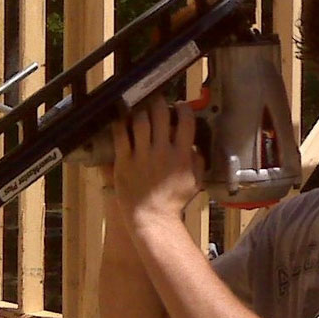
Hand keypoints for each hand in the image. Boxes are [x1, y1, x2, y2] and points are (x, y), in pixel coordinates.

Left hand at [110, 95, 204, 227]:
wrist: (152, 218)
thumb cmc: (174, 202)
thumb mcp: (195, 182)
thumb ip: (197, 161)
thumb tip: (195, 144)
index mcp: (181, 155)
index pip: (185, 121)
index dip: (183, 108)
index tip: (179, 105)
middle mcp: (162, 151)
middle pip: (160, 115)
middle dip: (159, 102)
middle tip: (156, 99)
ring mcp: (141, 155)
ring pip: (140, 120)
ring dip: (141, 109)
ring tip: (140, 107)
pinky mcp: (124, 161)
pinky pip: (121, 135)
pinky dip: (122, 123)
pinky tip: (123, 118)